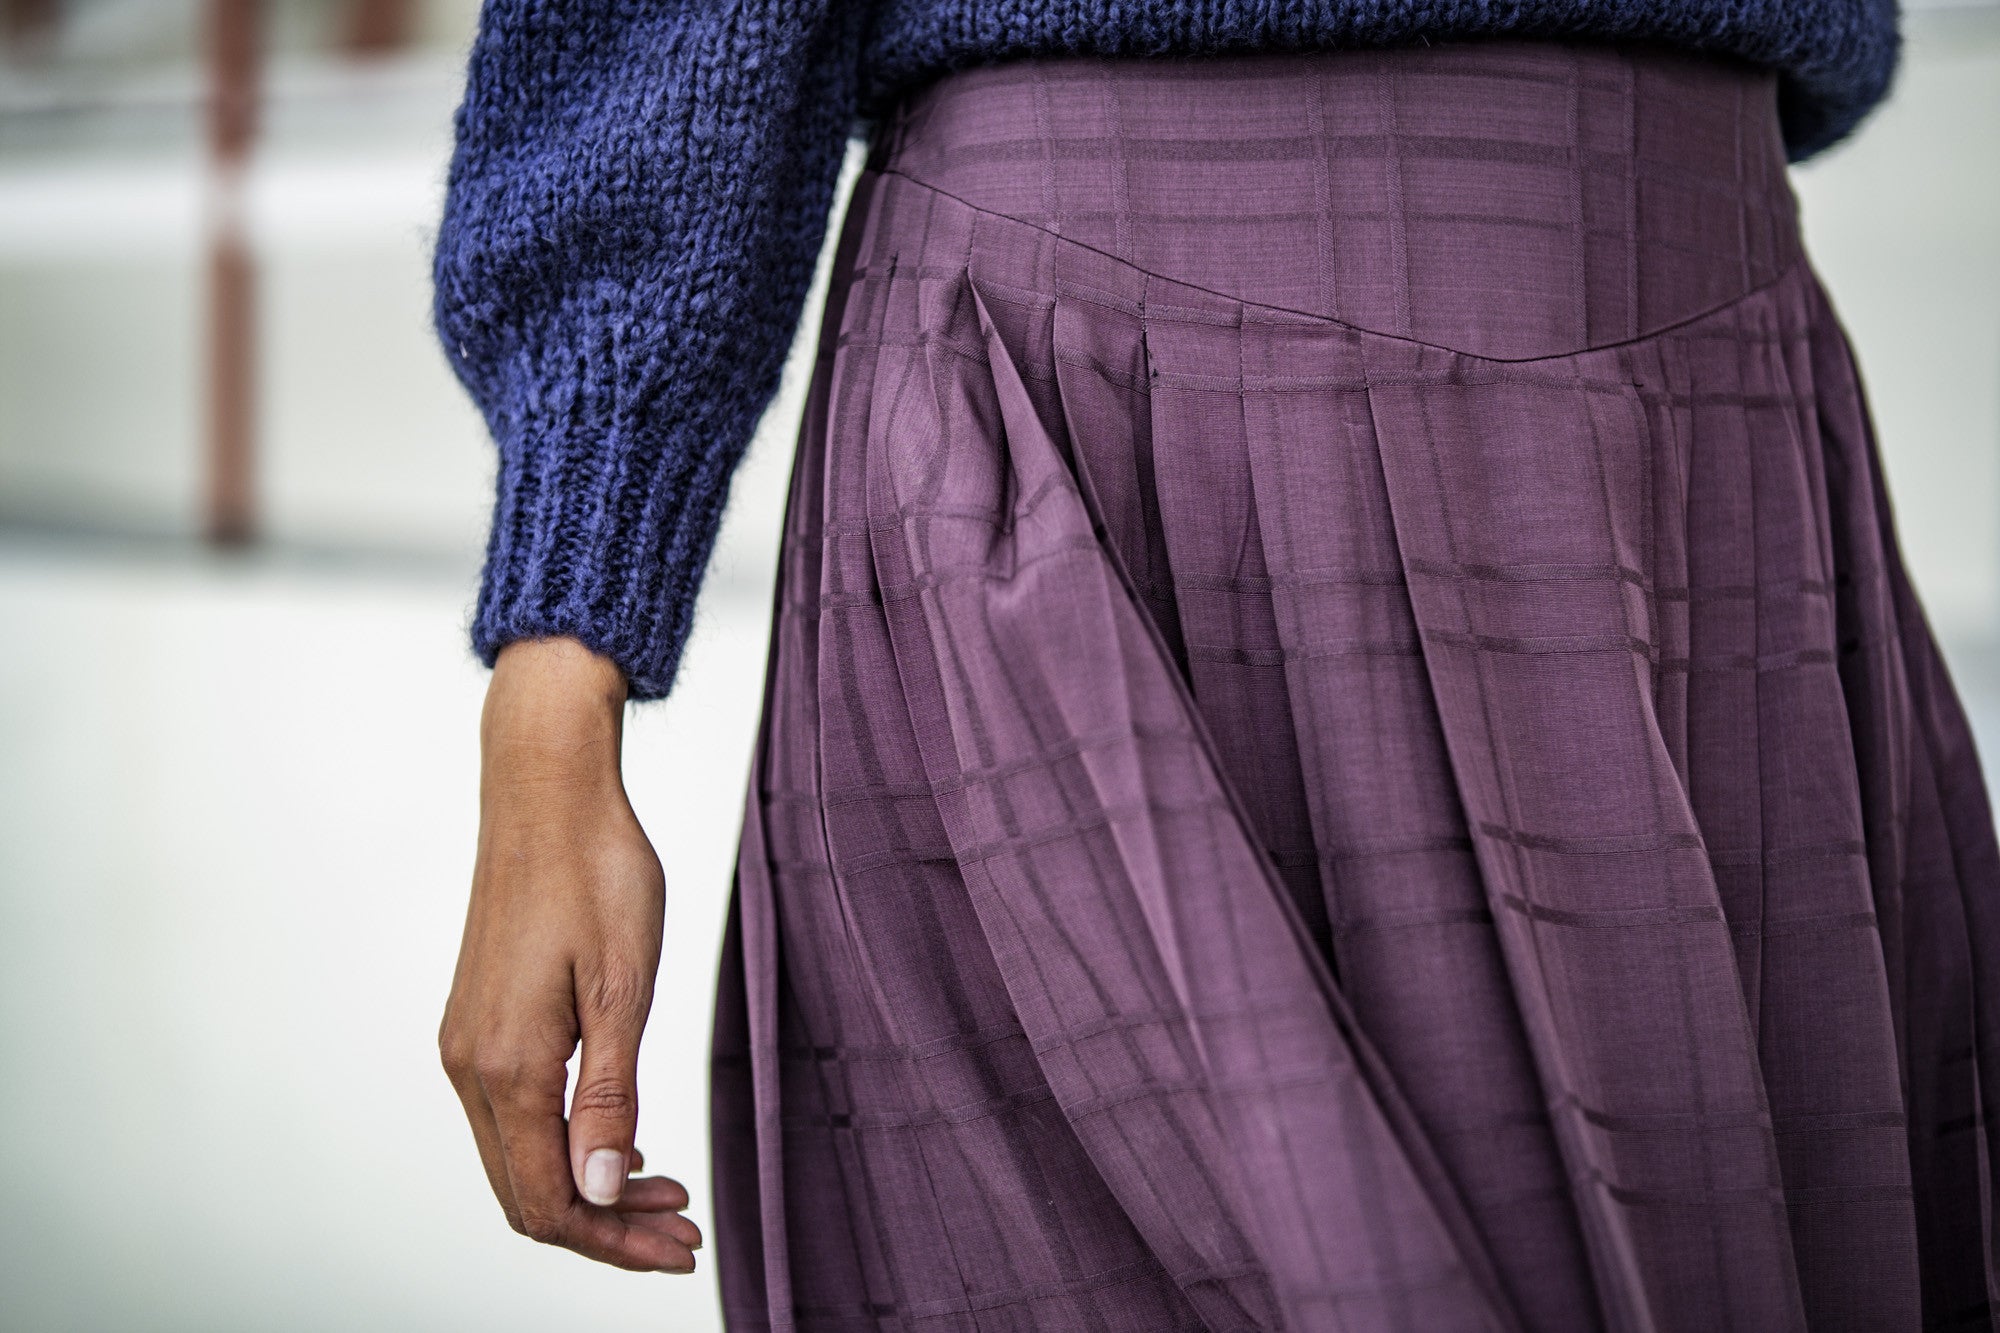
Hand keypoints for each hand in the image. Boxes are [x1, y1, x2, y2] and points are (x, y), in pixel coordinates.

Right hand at [438, 636, 701, 1271]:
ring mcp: (467, 1044)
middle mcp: (471, 1065)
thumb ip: (610, 1097)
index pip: (551, 1200)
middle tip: (683, 1231)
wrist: (545, 790)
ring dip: (588, 1188)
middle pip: (528, 1194)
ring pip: (517, 1159)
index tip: (683, 1246)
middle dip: (606, 1228)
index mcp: (508, 1066)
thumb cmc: (595, 872)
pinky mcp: (477, 1022)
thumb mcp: (623, 987)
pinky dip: (565, 1146)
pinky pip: (511, 1117)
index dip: (616, 1240)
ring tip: (664, 1192)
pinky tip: (621, 1138)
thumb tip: (604, 1190)